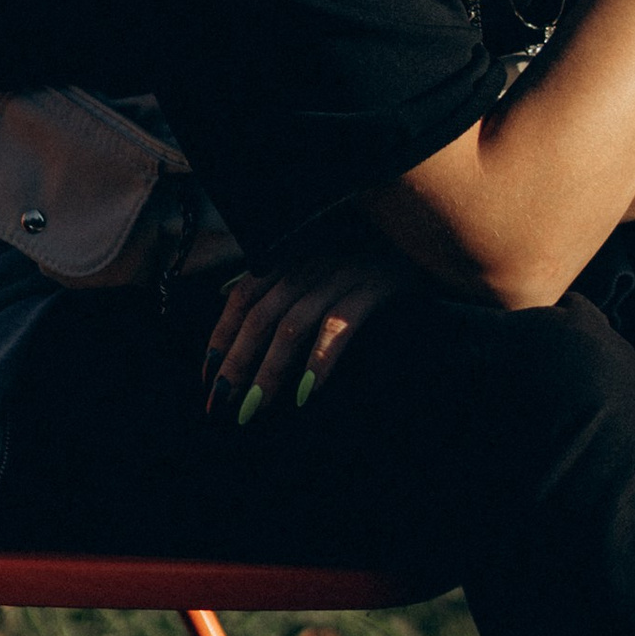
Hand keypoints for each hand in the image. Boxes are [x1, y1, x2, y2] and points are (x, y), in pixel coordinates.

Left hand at [203, 234, 407, 421]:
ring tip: (254, 410)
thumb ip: (273, 270)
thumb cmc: (367, 242)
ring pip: (291, 326)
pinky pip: (338, 327)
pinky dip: (318, 360)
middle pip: (260, 317)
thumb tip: (226, 291)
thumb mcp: (316, 247)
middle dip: (236, 364)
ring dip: (269, 372)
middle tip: (220, 406)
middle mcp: (309, 260)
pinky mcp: (373, 286)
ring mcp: (340, 272)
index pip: (242, 297)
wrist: (427, 225)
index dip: (221, 337)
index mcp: (291, 251)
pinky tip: (306, 394)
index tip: (207, 377)